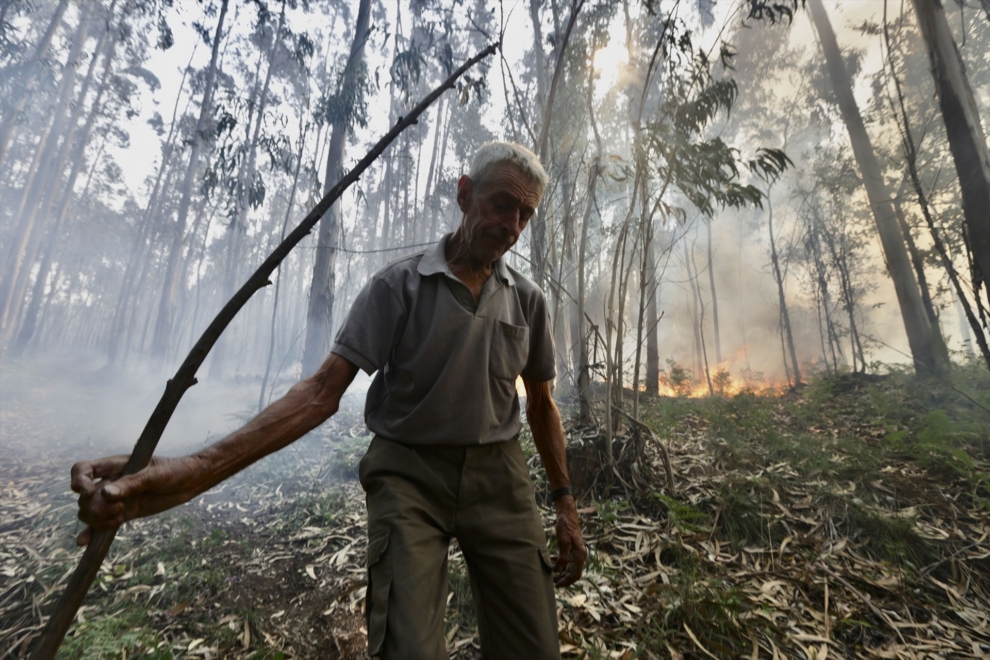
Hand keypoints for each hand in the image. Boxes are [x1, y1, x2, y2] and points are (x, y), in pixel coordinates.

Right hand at [70, 454, 204, 545]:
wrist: (189, 482)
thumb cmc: (174, 470)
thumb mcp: (155, 475)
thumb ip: (131, 483)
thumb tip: (106, 494)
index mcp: (114, 466)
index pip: (82, 470)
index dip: (78, 481)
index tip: (87, 492)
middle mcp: (110, 482)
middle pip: (84, 498)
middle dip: (95, 508)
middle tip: (119, 508)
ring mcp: (115, 499)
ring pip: (89, 512)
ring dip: (98, 519)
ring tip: (120, 517)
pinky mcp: (123, 514)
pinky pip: (101, 524)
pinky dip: (91, 533)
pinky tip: (84, 542)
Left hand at [551, 495, 586, 587]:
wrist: (567, 513)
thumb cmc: (566, 525)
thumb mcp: (563, 541)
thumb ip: (563, 556)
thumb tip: (559, 570)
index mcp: (580, 554)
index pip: (575, 574)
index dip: (566, 581)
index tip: (557, 584)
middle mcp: (580, 555)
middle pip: (573, 572)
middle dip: (563, 578)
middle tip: (551, 581)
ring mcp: (576, 552)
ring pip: (569, 567)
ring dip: (561, 571)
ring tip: (550, 573)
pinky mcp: (572, 548)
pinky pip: (567, 560)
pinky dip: (560, 563)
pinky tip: (552, 560)